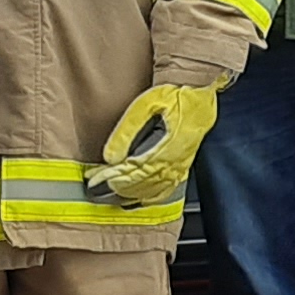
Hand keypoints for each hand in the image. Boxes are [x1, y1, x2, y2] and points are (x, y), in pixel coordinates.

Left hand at [88, 82, 220, 207]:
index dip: (110, 178)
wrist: (200, 95)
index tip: (94, 181)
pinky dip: (150, 197)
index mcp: (161, 149)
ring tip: (112, 195)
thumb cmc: (175, 97)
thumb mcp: (145, 106)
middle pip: (138, 184)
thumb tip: (111, 157)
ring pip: (150, 189)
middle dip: (115, 188)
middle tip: (96, 190)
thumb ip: (127, 132)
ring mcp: (177, 167)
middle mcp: (170, 163)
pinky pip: (166, 189)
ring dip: (129, 194)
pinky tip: (141, 199)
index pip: (129, 171)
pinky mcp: (182, 166)